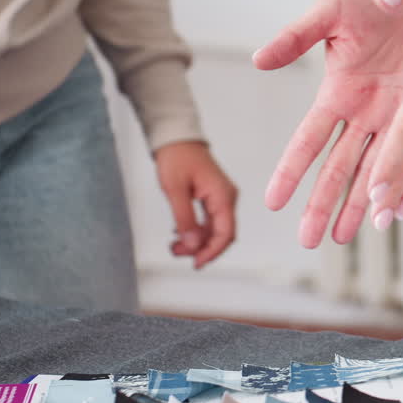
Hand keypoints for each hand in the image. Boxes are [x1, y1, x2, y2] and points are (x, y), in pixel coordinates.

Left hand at [154, 141, 237, 268]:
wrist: (177, 139)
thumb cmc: (177, 157)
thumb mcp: (175, 190)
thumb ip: (184, 219)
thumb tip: (192, 244)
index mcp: (223, 195)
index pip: (226, 233)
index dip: (212, 251)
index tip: (197, 263)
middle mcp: (227, 198)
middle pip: (222, 234)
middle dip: (202, 248)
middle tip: (178, 253)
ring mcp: (222, 198)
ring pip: (216, 230)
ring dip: (198, 241)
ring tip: (175, 246)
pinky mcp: (215, 198)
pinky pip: (211, 221)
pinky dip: (197, 231)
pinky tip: (181, 234)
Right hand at [252, 0, 402, 247]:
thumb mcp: (331, 9)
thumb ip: (296, 36)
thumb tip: (258, 60)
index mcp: (338, 92)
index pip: (308, 141)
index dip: (290, 171)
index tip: (272, 203)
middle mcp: (366, 113)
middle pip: (339, 168)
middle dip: (321, 205)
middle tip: (308, 241)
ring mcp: (398, 118)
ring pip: (375, 172)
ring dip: (361, 206)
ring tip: (345, 239)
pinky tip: (400, 211)